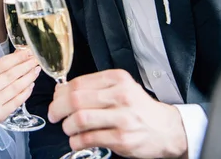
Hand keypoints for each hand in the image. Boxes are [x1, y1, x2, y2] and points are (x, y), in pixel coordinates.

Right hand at [0, 49, 40, 130]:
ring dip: (28, 77)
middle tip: (36, 59)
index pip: (0, 65)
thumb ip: (0, 65)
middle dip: (25, 66)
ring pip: (15, 88)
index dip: (16, 58)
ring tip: (36, 70)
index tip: (28, 52)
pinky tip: (31, 84)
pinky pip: (17, 101)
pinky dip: (26, 92)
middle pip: (9, 76)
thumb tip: (20, 52)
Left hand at [48, 69, 187, 157]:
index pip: (79, 83)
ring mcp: (122, 118)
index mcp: (117, 79)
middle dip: (58, 109)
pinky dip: (76, 141)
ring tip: (68, 128)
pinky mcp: (122, 139)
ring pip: (80, 119)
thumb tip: (62, 91)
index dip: (61, 93)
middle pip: (76, 100)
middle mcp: (121, 95)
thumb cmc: (138, 108)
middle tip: (54, 115)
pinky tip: (76, 140)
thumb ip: (95, 88)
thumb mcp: (121, 88)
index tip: (55, 99)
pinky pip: (89, 139)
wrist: (166, 129)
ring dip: (67, 126)